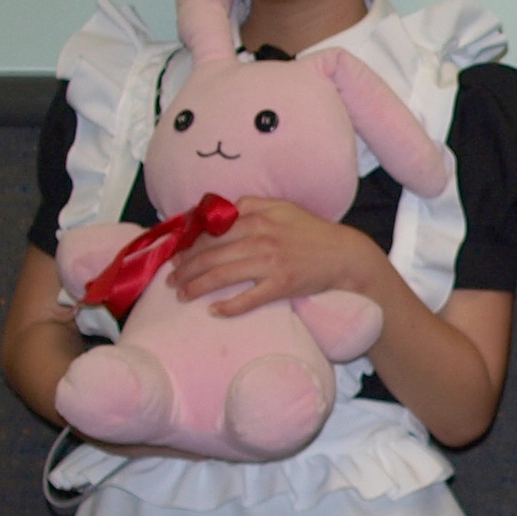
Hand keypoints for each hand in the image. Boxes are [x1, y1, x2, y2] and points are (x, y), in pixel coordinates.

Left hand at [168, 198, 379, 314]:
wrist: (345, 255)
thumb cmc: (312, 232)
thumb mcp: (283, 207)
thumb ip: (253, 204)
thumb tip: (222, 210)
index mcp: (258, 217)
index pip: (213, 230)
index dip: (190, 244)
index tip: (177, 255)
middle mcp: (261, 238)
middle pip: (211, 254)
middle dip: (186, 268)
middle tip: (172, 279)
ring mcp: (271, 263)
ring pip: (223, 275)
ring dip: (197, 286)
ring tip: (182, 294)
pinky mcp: (282, 285)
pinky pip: (249, 298)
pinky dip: (229, 306)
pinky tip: (214, 311)